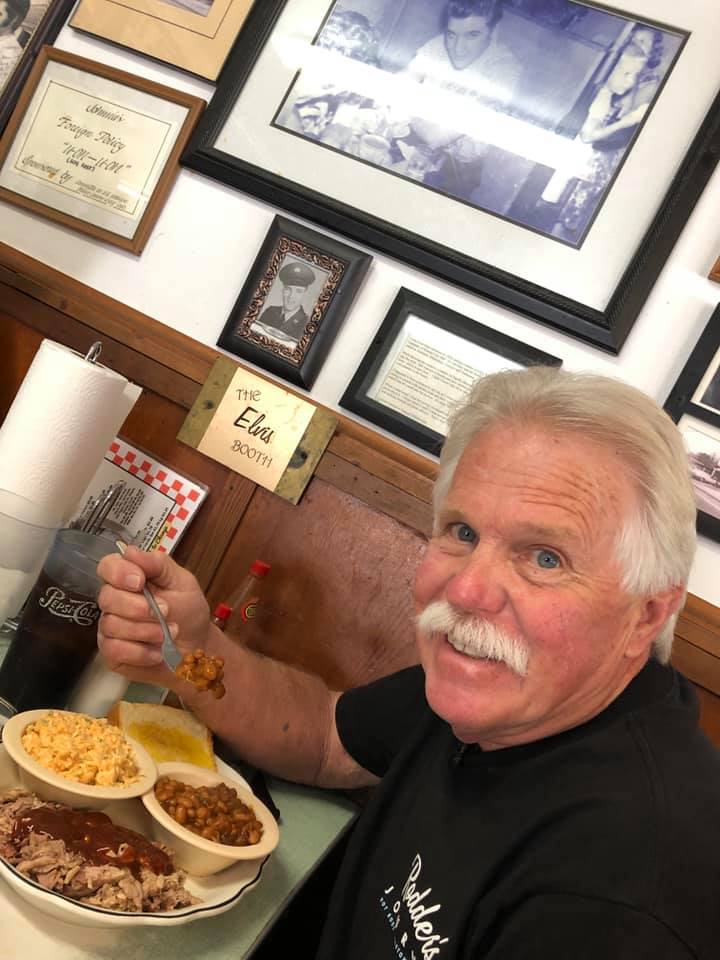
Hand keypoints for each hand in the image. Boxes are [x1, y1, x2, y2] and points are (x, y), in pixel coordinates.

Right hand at [96, 546, 209, 686]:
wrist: (197, 647)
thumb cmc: (189, 612)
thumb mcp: (182, 582)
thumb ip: (158, 564)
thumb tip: (130, 551)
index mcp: (130, 578)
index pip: (107, 566)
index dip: (118, 573)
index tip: (140, 582)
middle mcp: (115, 601)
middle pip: (106, 597)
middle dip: (138, 607)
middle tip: (165, 612)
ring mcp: (110, 627)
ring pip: (111, 625)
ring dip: (145, 631)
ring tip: (168, 634)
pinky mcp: (112, 653)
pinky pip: (114, 650)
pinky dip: (140, 652)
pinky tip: (157, 653)